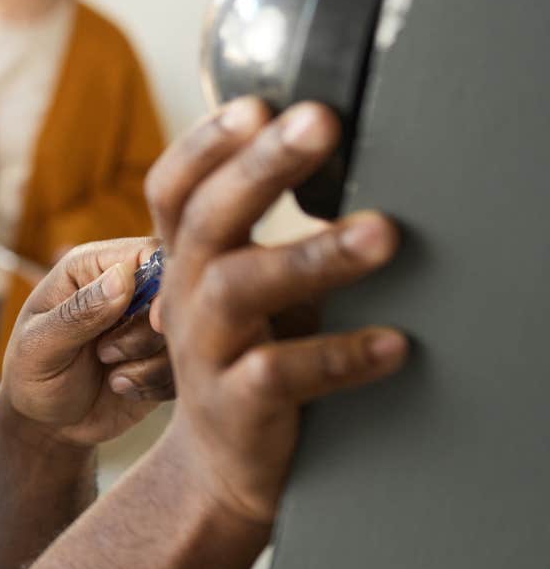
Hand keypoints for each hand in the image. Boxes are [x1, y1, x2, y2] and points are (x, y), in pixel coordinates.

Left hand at [0, 238, 173, 447]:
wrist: (45, 424)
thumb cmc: (31, 375)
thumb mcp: (40, 345)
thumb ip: (80, 312)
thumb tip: (123, 277)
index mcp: (90, 267)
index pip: (149, 251)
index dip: (164, 280)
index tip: (156, 319)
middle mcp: (125, 289)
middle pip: (175, 291)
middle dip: (150, 330)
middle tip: (106, 354)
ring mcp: (146, 324)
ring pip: (184, 332)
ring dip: (149, 362)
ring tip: (109, 374)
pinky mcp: (163, 358)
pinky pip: (183, 366)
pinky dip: (157, 384)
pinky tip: (123, 389)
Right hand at [146, 97, 407, 525]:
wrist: (221, 465)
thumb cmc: (251, 352)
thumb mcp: (246, 282)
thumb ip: (267, 224)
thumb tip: (341, 142)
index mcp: (186, 258)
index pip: (174, 187)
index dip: (206, 143)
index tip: (257, 103)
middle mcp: (186, 295)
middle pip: (208, 218)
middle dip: (264, 165)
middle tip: (321, 122)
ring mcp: (205, 350)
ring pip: (242, 288)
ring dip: (314, 255)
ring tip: (383, 232)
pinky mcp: (237, 405)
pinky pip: (281, 374)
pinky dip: (339, 356)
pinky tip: (394, 344)